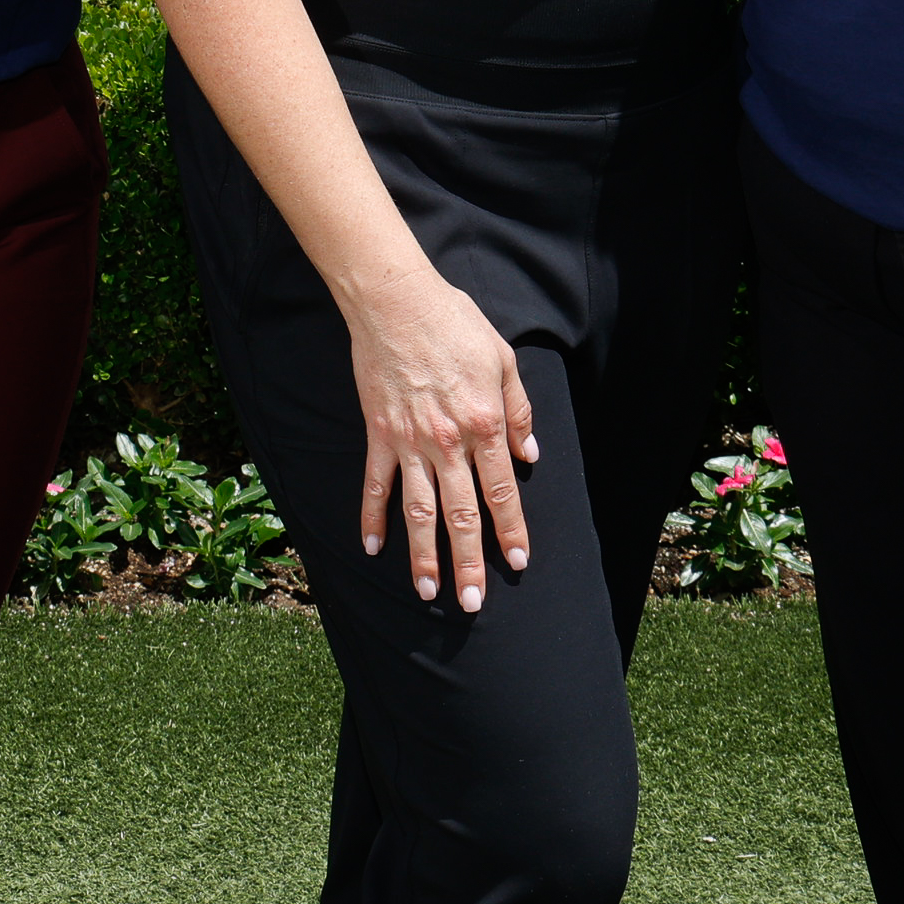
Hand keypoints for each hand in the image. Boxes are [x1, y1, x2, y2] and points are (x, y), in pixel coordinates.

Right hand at [343, 261, 538, 613]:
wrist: (397, 301)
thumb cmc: (454, 323)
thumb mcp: (503, 359)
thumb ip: (518, 409)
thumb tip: (530, 452)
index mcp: (484, 424)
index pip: (502, 491)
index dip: (511, 530)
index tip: (518, 561)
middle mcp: (448, 442)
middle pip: (462, 514)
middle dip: (469, 563)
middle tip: (472, 603)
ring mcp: (409, 442)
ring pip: (419, 510)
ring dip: (424, 554)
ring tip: (429, 591)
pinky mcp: (379, 433)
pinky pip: (375, 484)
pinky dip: (372, 517)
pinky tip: (372, 548)